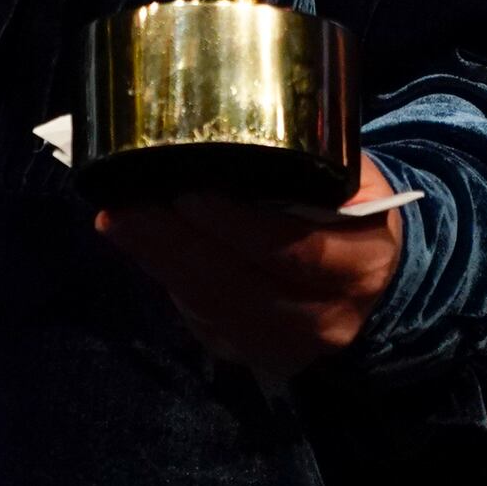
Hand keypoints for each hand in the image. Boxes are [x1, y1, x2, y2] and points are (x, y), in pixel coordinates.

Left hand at [93, 153, 404, 381]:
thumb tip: (226, 130)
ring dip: (159, 263)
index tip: (187, 193)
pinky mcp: (256, 355)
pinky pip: (204, 323)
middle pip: (241, 288)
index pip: (294, 252)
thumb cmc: (349, 203)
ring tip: (117, 220)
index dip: (238, 227)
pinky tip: (138, 247)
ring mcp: (290, 346)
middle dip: (176, 246)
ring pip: (215, 310)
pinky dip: (168, 284)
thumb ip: (303, 164)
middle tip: (127, 206)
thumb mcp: (347, 176)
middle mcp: (329, 318)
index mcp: (360, 264)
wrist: (370, 270)